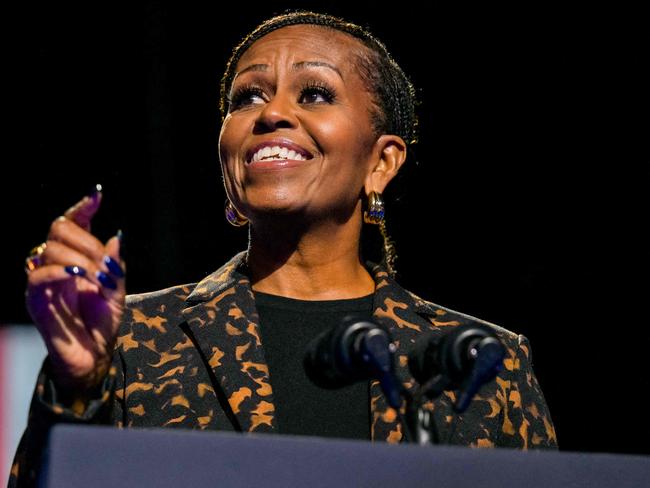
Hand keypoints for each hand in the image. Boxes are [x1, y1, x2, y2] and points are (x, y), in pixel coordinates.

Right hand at [25, 188, 125, 390]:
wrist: (94, 355)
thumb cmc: (103, 323)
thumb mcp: (118, 292)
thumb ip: (117, 266)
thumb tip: (117, 236)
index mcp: (77, 258)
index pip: (73, 223)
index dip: (82, 207)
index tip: (97, 195)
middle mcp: (58, 264)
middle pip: (60, 229)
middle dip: (87, 241)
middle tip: (105, 264)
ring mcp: (45, 281)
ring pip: (50, 249)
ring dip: (79, 259)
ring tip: (97, 278)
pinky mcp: (36, 300)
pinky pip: (37, 276)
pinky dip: (58, 271)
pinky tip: (76, 276)